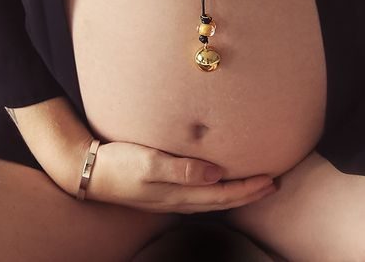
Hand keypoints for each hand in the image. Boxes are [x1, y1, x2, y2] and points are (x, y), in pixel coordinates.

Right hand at [81, 138, 276, 213]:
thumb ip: (183, 169)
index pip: (224, 194)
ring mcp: (171, 199)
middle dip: (249, 194)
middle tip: (273, 185)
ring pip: (213, 200)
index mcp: (179, 193)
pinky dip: (218, 192)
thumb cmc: (120, 164)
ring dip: (236, 195)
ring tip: (254, 187)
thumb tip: (217, 173)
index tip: (271, 179)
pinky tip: (219, 184)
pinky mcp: (164, 192)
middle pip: (223, 200)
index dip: (249, 189)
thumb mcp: (150, 163)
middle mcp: (179, 200)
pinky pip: (200, 196)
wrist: (91, 173)